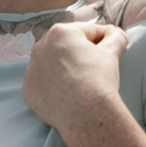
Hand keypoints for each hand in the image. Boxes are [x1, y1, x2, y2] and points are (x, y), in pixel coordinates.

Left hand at [21, 18, 125, 140]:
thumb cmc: (98, 80)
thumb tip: (117, 34)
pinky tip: (65, 94)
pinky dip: (52, 86)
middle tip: (95, 66)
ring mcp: (31, 70)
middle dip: (79, 53)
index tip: (109, 46)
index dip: (101, 38)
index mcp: (60, 32)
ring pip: (51, 64)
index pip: (86, 31)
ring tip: (79, 82)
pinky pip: (42, 83)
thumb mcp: (111, 53)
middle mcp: (40, 47)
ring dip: (63, 69)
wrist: (86, 115)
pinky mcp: (28, 90)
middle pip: (65, 46)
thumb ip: (115, 37)